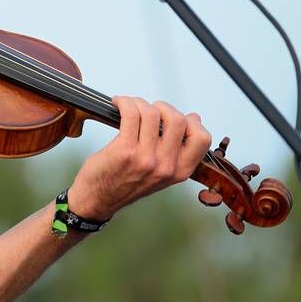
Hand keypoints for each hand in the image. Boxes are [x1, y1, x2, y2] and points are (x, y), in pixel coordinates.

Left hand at [67, 96, 211, 220]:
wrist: (98, 199)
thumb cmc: (127, 182)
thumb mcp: (161, 171)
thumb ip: (177, 148)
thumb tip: (195, 117)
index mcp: (180, 171)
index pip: (202, 138)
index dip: (191, 121)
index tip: (173, 117)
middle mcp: (166, 166)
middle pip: (178, 120)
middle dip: (163, 107)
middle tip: (148, 109)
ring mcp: (146, 158)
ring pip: (152, 113)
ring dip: (139, 103)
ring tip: (129, 106)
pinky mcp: (125, 151)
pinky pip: (130, 114)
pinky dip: (124, 103)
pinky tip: (118, 104)